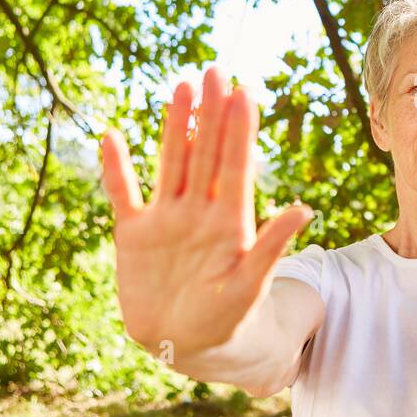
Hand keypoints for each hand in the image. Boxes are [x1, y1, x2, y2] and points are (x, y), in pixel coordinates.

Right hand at [100, 67, 312, 355]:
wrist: (186, 344)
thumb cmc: (227, 319)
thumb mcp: (249, 285)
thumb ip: (271, 247)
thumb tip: (305, 210)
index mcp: (229, 220)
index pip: (235, 165)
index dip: (238, 130)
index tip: (244, 93)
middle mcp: (199, 211)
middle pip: (205, 153)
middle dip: (211, 113)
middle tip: (215, 71)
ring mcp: (167, 219)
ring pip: (171, 163)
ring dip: (176, 128)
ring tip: (181, 88)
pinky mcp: (134, 234)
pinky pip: (123, 194)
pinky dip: (115, 168)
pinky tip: (111, 135)